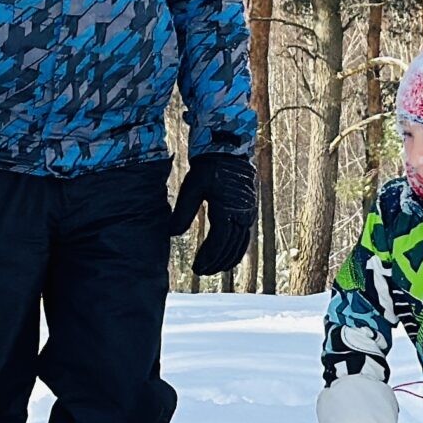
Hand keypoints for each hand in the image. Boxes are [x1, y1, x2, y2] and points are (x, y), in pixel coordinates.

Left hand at [168, 151, 255, 276]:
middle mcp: (242, 214)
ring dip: (227, 259)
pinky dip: (237, 250)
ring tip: (213, 269)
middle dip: (216, 262)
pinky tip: (227, 257)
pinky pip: (245, 237)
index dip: (208, 257)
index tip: (196, 267)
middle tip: (201, 272)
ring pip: (240, 245)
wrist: (229, 150)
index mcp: (227, 210)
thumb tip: (172, 235)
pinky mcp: (249, 211)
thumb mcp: (192, 188)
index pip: (218, 242)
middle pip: (230, 247)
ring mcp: (248, 213)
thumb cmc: (208, 168)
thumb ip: (182, 212)